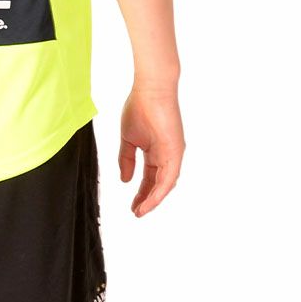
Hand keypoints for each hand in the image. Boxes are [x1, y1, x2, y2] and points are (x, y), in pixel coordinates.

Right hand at [119, 84, 184, 216]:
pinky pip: (169, 177)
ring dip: (153, 199)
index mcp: (156, 151)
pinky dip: (160, 191)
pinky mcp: (176, 151)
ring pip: (165, 184)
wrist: (149, 89)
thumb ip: (126, 159)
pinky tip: (150, 200)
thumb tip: (125, 180)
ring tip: (141, 211)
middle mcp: (168, 155)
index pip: (149, 177)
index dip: (141, 192)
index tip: (132, 205)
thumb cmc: (139, 107)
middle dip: (147, 199)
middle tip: (136, 212)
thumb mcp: (128, 138)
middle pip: (158, 184)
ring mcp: (173, 153)